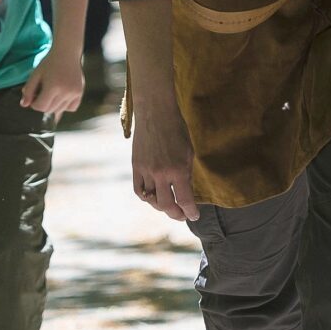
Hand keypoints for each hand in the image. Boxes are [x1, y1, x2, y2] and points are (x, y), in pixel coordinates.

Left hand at [22, 49, 85, 118]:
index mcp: (53, 86)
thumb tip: (24, 105)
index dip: (34, 103)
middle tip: (42, 93)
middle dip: (43, 104)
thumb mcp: (36, 74)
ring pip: (60, 110)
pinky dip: (65, 106)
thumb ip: (28, 90)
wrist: (67, 52)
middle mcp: (65, 92)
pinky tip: (61, 96)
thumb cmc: (49, 63)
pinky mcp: (80, 92)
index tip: (35, 95)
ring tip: (52, 93)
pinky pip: (71, 108)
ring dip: (53, 105)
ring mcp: (74, 93)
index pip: (40, 106)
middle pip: (49, 110)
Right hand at [130, 98, 197, 223]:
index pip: (184, 200)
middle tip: (183, 216)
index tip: (194, 216)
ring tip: (169, 207)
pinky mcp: (136, 167)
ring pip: (151, 200)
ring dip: (161, 207)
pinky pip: (138, 190)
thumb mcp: (188, 153)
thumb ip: (186, 174)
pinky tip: (153, 198)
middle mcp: (161, 174)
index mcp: (178, 170)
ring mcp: (146, 171)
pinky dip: (146, 198)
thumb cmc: (177, 130)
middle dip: (176, 214)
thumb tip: (185, 193)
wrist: (155, 113)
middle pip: (166, 205)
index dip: (190, 212)